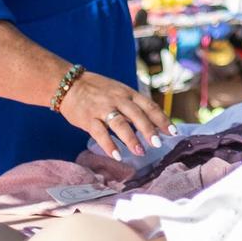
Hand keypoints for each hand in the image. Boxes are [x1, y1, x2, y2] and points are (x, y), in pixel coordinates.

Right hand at [58, 71, 173, 160]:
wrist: (69, 84)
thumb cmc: (97, 91)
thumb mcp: (119, 92)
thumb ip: (133, 106)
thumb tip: (153, 124)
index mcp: (128, 93)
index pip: (149, 106)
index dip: (162, 119)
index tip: (173, 132)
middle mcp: (117, 99)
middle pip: (137, 115)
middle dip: (149, 129)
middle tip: (158, 144)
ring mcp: (102, 109)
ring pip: (120, 124)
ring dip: (131, 139)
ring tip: (140, 152)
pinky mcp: (88, 118)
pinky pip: (100, 133)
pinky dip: (109, 145)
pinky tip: (117, 156)